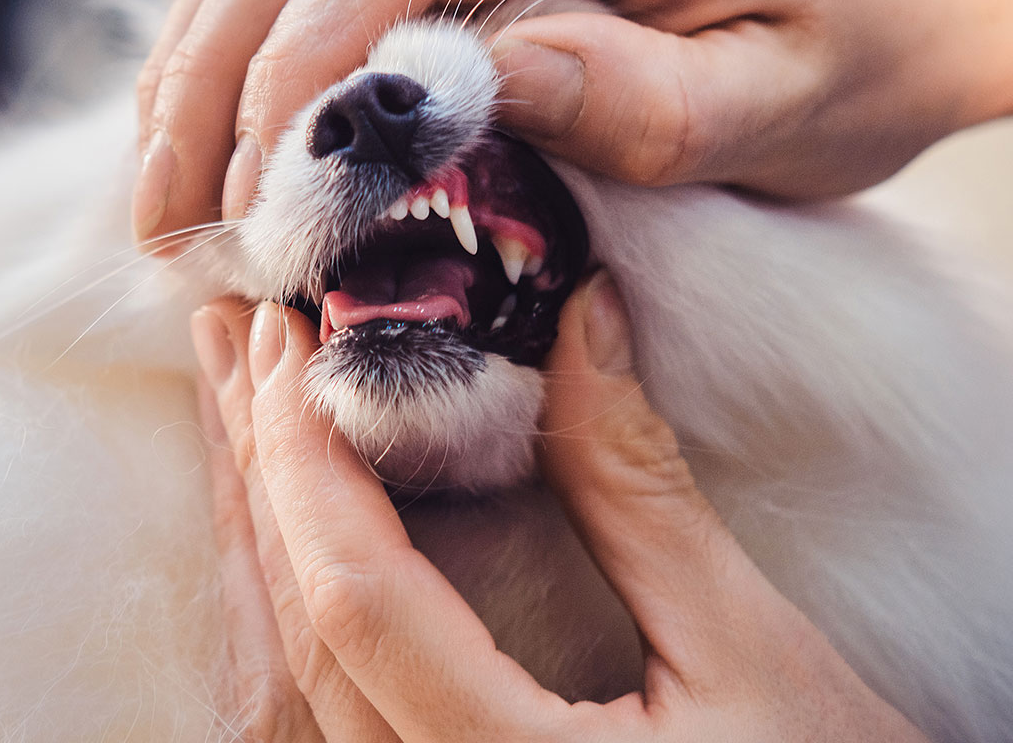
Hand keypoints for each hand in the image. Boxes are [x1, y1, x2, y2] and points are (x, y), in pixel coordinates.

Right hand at [135, 0, 1012, 249]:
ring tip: (166, 187)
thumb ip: (625, 99)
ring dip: (210, 40)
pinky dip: (256, 17)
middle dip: (215, 66)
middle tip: (164, 222)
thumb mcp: (773, 115)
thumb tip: (455, 88)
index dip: (297, 69)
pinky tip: (223, 121)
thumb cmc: (863, 62)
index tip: (255, 202)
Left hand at [186, 275, 935, 741]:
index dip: (310, 459)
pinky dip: (316, 627)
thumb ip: (640, 492)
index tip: (296, 337)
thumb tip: (578, 312)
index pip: (358, 603)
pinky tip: (313, 546)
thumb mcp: (755, 654)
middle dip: (269, 482)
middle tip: (258, 344)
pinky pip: (348, 735)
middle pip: (307, 647)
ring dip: (274, 548)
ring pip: (306, 700)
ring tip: (258, 416)